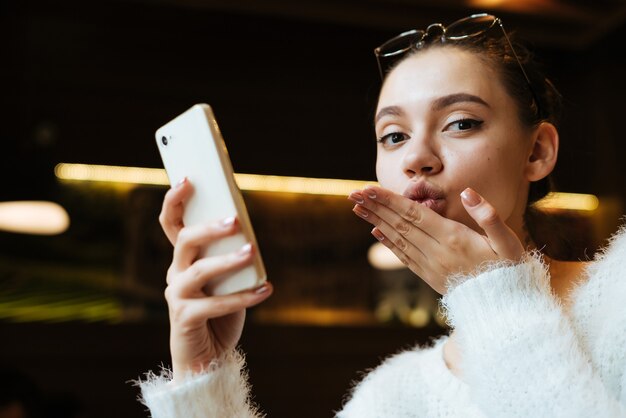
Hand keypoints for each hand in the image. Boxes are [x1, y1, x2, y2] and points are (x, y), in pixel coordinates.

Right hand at [159, 178, 272, 381]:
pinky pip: (214, 304)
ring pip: (199, 270)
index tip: (188, 179)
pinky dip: (243, 297)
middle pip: (184, 241)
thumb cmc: (220, 314)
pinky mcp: (185, 319)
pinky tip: (265, 290)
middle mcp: (175, 273)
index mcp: (183, 259)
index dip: (174, 200)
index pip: (172, 223)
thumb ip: (229, 256)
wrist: (208, 359)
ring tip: (252, 252)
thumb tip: (247, 231)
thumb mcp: (226, 280)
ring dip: (228, 260)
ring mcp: (177, 296)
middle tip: (236, 221)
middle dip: (210, 227)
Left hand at [348, 186, 523, 293]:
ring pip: (398, 239)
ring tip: (358, 208)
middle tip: (354, 193)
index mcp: (453, 237)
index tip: (369, 189)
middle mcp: (436, 251)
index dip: (389, 200)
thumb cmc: (508, 270)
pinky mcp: (429, 276)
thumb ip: (489, 216)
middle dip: (376, 207)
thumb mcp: (508, 241)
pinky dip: (388, 242)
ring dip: (376, 222)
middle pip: (400, 224)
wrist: (504, 308)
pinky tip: (375, 232)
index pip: (414, 213)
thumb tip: (468, 193)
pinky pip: (403, 256)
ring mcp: (430, 265)